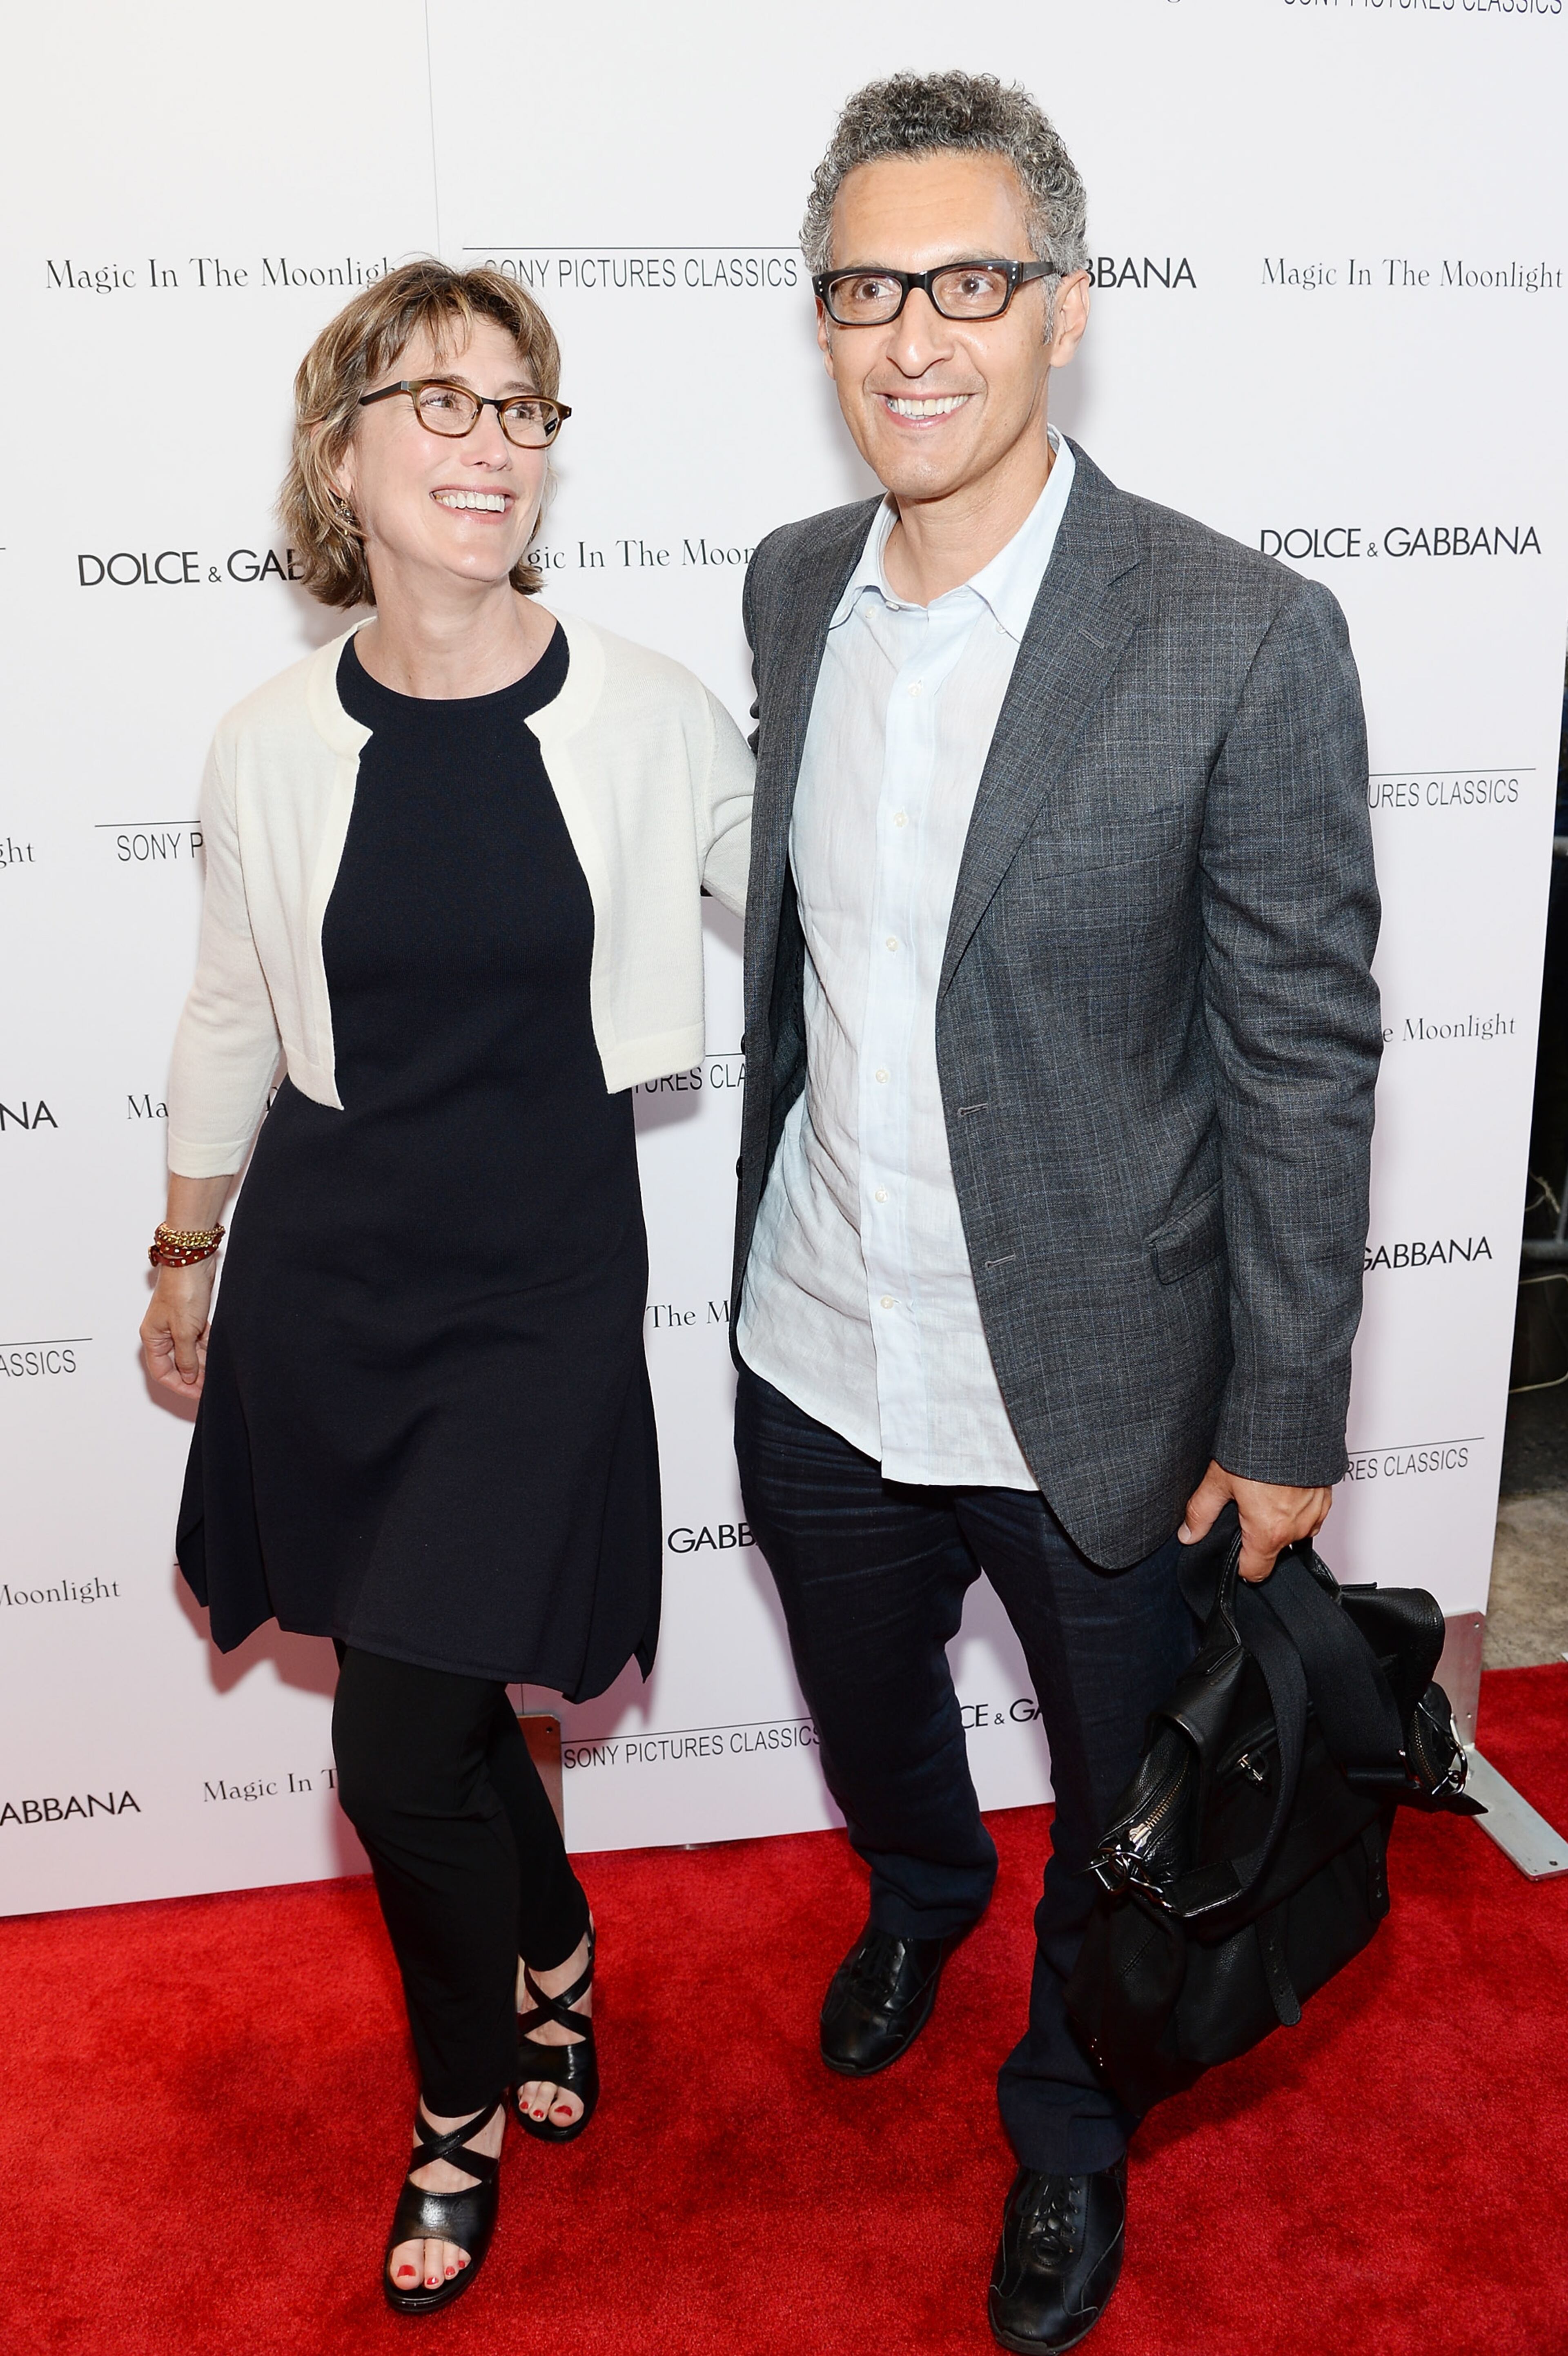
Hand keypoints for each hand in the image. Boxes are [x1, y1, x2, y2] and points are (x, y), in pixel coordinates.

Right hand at [141, 1262, 217, 1401]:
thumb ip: (186, 1357)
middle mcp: (162, 1333)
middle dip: (193, 1376)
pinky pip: (198, 1339)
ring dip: (202, 1363)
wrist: (194, 1261)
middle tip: (211, 1386)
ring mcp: (176, 1325)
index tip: (197, 1394)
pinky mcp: (191, 1317)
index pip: (163, 1372)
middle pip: (176, 1364)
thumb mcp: (186, 1331)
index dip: (180, 1386)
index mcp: (152, 1337)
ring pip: (189, 1352)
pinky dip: (207, 1348)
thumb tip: (188, 1376)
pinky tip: (218, 1356)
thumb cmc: (183, 1290)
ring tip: (217, 1374)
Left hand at [1178, 1460, 1331, 1585]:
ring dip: (1279, 1522)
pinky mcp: (1326, 1499)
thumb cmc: (1259, 1447)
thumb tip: (1188, 1533)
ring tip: (1263, 1494)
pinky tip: (1281, 1488)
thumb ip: (1200, 1512)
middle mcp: (1296, 1528)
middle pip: (1273, 1551)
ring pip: (1292, 1533)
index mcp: (1268, 1532)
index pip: (1255, 1572)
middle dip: (1258, 1537)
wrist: (1291, 1420)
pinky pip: (1309, 1516)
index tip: (1233, 1551)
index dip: (1239, 1565)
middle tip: (1244, 1510)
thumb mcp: (1219, 1480)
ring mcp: (1315, 1514)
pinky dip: (1296, 1508)